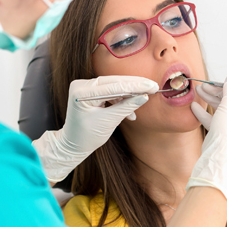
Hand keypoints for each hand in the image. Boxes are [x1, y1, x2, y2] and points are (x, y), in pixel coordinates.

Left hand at [32, 76, 157, 182]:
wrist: (73, 144)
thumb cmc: (87, 136)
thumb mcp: (109, 122)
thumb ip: (126, 107)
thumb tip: (144, 96)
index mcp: (81, 93)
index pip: (114, 86)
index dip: (135, 86)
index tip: (152, 86)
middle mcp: (81, 85)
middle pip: (113, 82)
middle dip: (134, 86)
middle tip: (153, 87)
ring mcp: (84, 86)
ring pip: (113, 85)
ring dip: (128, 94)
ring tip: (142, 101)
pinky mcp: (89, 90)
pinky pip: (109, 90)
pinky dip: (120, 99)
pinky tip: (130, 111)